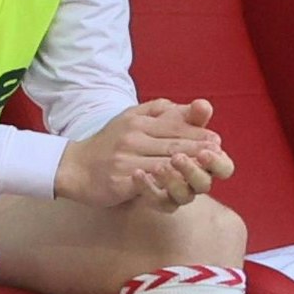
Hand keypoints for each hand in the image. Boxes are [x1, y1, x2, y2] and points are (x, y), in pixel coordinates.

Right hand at [55, 98, 231, 207]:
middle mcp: (132, 137)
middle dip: (199, 150)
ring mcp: (126, 158)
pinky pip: (149, 183)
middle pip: (174, 144)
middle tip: (219, 155)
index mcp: (137, 121)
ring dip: (189, 168)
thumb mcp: (132, 118)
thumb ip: (162, 111)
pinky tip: (181, 187)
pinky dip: (167, 185)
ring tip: (207, 171)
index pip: (174, 125)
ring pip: (165, 163)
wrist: (74, 167)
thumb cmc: (108, 144)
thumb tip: (197, 106)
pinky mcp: (120, 179)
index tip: (217, 141)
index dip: (197, 133)